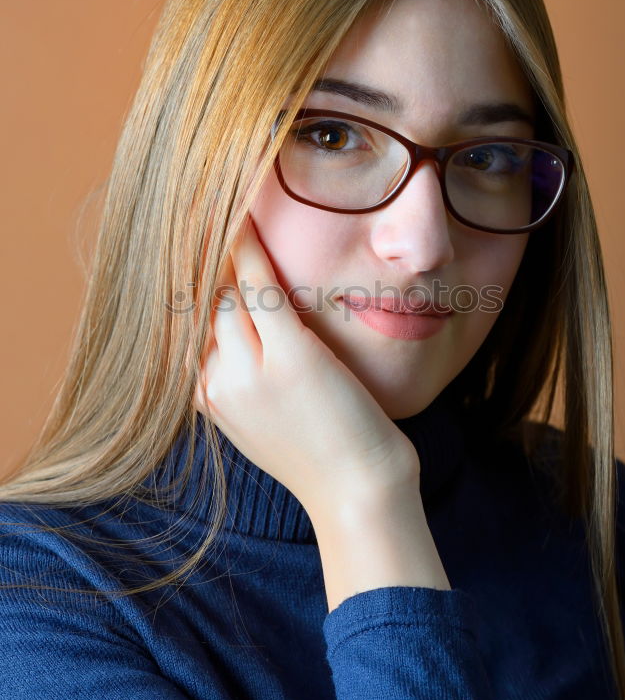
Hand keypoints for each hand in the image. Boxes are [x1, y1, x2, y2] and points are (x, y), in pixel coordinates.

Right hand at [192, 215, 419, 518]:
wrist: (358, 493)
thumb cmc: (325, 457)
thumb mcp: (263, 424)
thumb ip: (241, 383)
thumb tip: (237, 340)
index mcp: (210, 400)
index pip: (189, 327)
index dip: (194, 286)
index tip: (191, 249)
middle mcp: (218, 384)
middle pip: (201, 305)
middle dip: (202, 262)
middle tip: (203, 214)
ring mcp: (249, 372)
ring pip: (222, 293)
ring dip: (221, 248)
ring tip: (218, 205)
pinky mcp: (289, 356)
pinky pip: (258, 288)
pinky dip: (248, 248)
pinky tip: (244, 216)